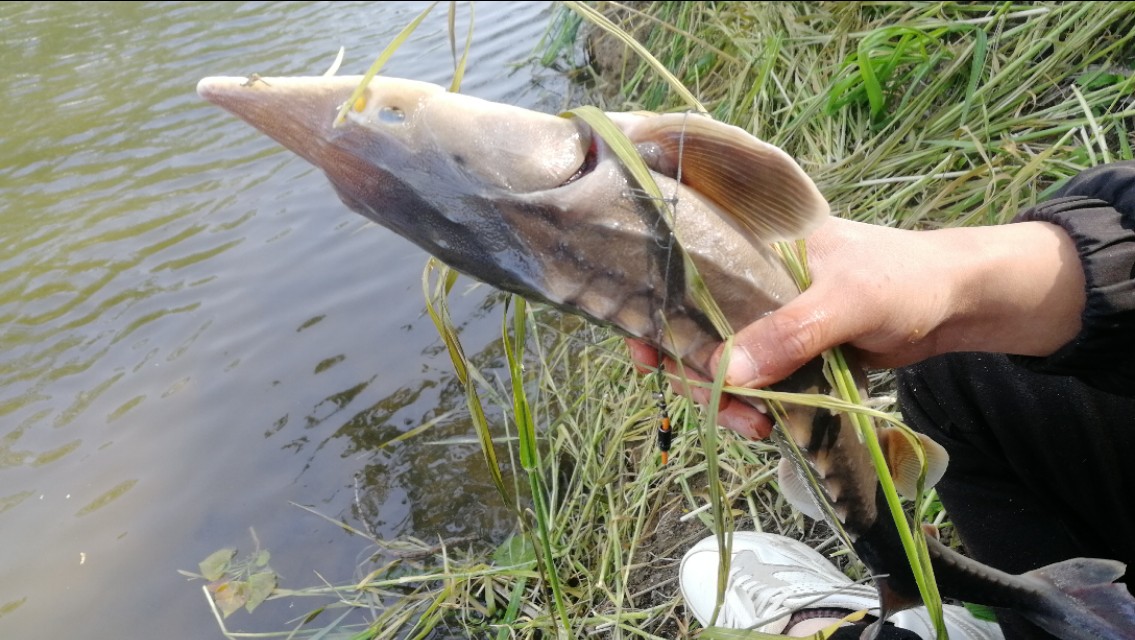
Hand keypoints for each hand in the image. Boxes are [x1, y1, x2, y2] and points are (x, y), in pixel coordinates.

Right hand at [628, 216, 1085, 437]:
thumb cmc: (903, 278)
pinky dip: (753, 410)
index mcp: (753, 247)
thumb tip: (727, 374)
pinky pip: (753, 386)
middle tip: (721, 408)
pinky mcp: (787, 356)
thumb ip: (789, 333)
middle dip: (696, 375)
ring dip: (727, 403)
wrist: (956, 304)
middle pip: (693, 332)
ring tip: (755, 427)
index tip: (643, 351)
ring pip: (721, 366)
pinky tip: (769, 426)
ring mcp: (768, 322)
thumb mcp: (846, 301)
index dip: (654, 310)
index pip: (684, 271)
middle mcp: (749, 282)